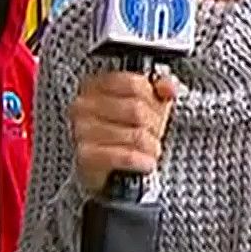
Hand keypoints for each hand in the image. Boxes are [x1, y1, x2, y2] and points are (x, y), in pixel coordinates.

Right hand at [70, 70, 177, 194]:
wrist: (105, 167)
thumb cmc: (124, 130)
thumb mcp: (145, 104)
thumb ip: (159, 89)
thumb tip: (168, 89)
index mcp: (96, 85)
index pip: (133, 83)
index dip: (153, 98)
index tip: (157, 109)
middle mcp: (84, 105)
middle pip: (136, 109)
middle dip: (155, 125)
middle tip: (156, 133)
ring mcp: (83, 130)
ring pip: (136, 135)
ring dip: (152, 146)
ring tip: (150, 149)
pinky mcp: (87, 156)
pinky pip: (126, 157)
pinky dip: (142, 161)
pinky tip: (146, 162)